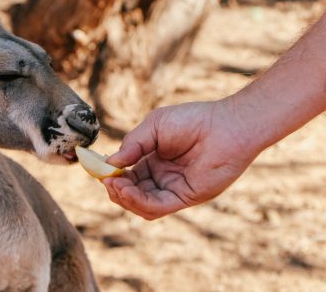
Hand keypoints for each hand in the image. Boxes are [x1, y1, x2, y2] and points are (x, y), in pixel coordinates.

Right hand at [102, 100, 260, 218]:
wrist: (226, 126)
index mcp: (154, 158)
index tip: (100, 170)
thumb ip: (133, 144)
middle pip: (132, 191)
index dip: (113, 174)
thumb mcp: (155, 126)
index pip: (128, 173)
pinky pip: (157, 207)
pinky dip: (139, 202)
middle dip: (116, 188)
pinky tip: (128, 190)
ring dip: (125, 197)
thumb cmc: (193, 120)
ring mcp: (173, 188)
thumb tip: (110, 163)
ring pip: (141, 204)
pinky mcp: (185, 197)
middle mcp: (163, 176)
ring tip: (115, 184)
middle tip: (106, 180)